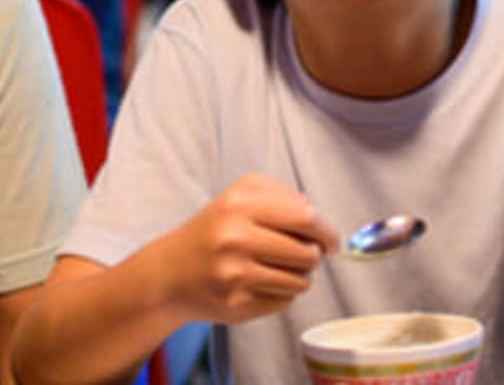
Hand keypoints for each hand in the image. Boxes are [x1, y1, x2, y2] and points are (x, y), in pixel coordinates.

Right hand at [161, 175, 340, 324]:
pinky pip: (284, 301)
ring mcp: (234, 274)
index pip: (305, 217)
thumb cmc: (214, 231)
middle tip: (306, 255)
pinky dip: (282, 294)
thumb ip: (284, 199)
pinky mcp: (235, 304)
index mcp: (240, 203)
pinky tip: (262, 284)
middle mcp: (235, 237)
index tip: (332, 241)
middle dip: (314, 256)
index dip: (327, 231)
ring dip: (299, 277)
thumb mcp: (241, 197)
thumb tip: (321, 225)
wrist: (171, 273)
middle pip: (307, 253)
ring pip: (300, 281)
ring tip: (279, 269)